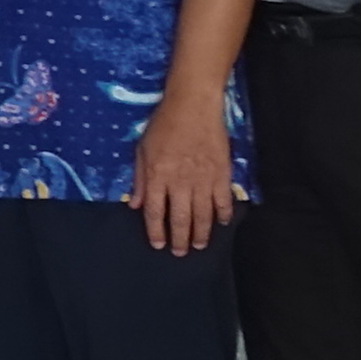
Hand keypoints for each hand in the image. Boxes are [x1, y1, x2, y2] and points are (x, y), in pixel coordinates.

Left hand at [129, 93, 237, 255]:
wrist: (194, 106)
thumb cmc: (164, 124)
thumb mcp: (142, 149)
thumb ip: (140, 179)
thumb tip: (136, 205)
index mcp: (158, 177)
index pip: (156, 212)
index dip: (156, 231)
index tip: (158, 245)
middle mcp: (180, 183)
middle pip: (180, 219)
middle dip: (180, 239)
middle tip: (181, 253)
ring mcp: (203, 180)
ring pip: (203, 215)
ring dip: (201, 233)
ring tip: (199, 245)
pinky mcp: (222, 174)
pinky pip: (223, 200)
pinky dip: (224, 214)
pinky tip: (222, 223)